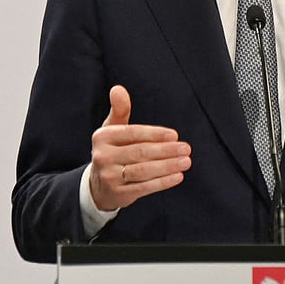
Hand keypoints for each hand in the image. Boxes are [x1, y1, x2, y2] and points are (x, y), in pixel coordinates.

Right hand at [89, 85, 190, 210]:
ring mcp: (109, 177)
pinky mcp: (118, 194)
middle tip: (186, 148)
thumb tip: (118, 89)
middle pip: (140, 152)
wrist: (98, 186)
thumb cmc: (113, 151)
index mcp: (103, 137)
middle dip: (165, 150)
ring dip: (167, 166)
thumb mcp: (113, 129)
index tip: (175, 135)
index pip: (132, 133)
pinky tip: (177, 176)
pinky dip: (162, 182)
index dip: (155, 134)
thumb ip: (120, 109)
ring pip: (143, 170)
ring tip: (185, 161)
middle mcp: (103, 156)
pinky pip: (144, 187)